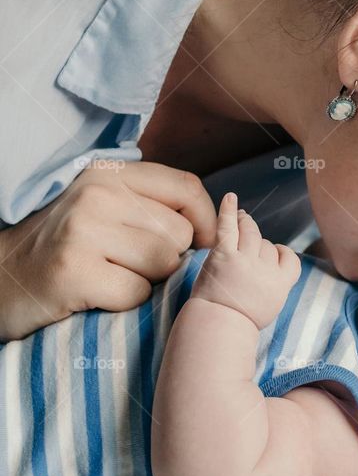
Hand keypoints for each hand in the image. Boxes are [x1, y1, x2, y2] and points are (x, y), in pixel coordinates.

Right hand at [0, 161, 217, 337]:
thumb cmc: (67, 247)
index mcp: (109, 173)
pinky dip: (126, 303)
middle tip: (130, 265)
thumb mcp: (104, 207)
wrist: (2, 280)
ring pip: (165, 262)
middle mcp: (96, 194)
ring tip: (113, 277)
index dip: (206, 220)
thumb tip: (218, 225)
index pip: (187, 188)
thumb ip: (152, 205)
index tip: (200, 244)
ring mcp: (83, 231)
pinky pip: (137, 293)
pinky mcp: (74, 272)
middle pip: (181, 232)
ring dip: (148, 281)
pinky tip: (98, 295)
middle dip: (169, 258)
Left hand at [190, 193, 300, 330]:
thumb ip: (275, 282)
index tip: (272, 255)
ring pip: (252, 232)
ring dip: (247, 222)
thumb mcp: (271, 305)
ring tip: (243, 217)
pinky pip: (228, 228)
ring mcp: (244, 261)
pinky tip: (230, 197)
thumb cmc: (240, 321)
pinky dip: (229, 210)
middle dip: (258, 242)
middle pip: (267, 245)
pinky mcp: (223, 256)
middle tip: (248, 236)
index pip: (287, 256)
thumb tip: (272, 259)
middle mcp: (265, 269)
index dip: (280, 253)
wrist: (216, 328)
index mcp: (281, 283)